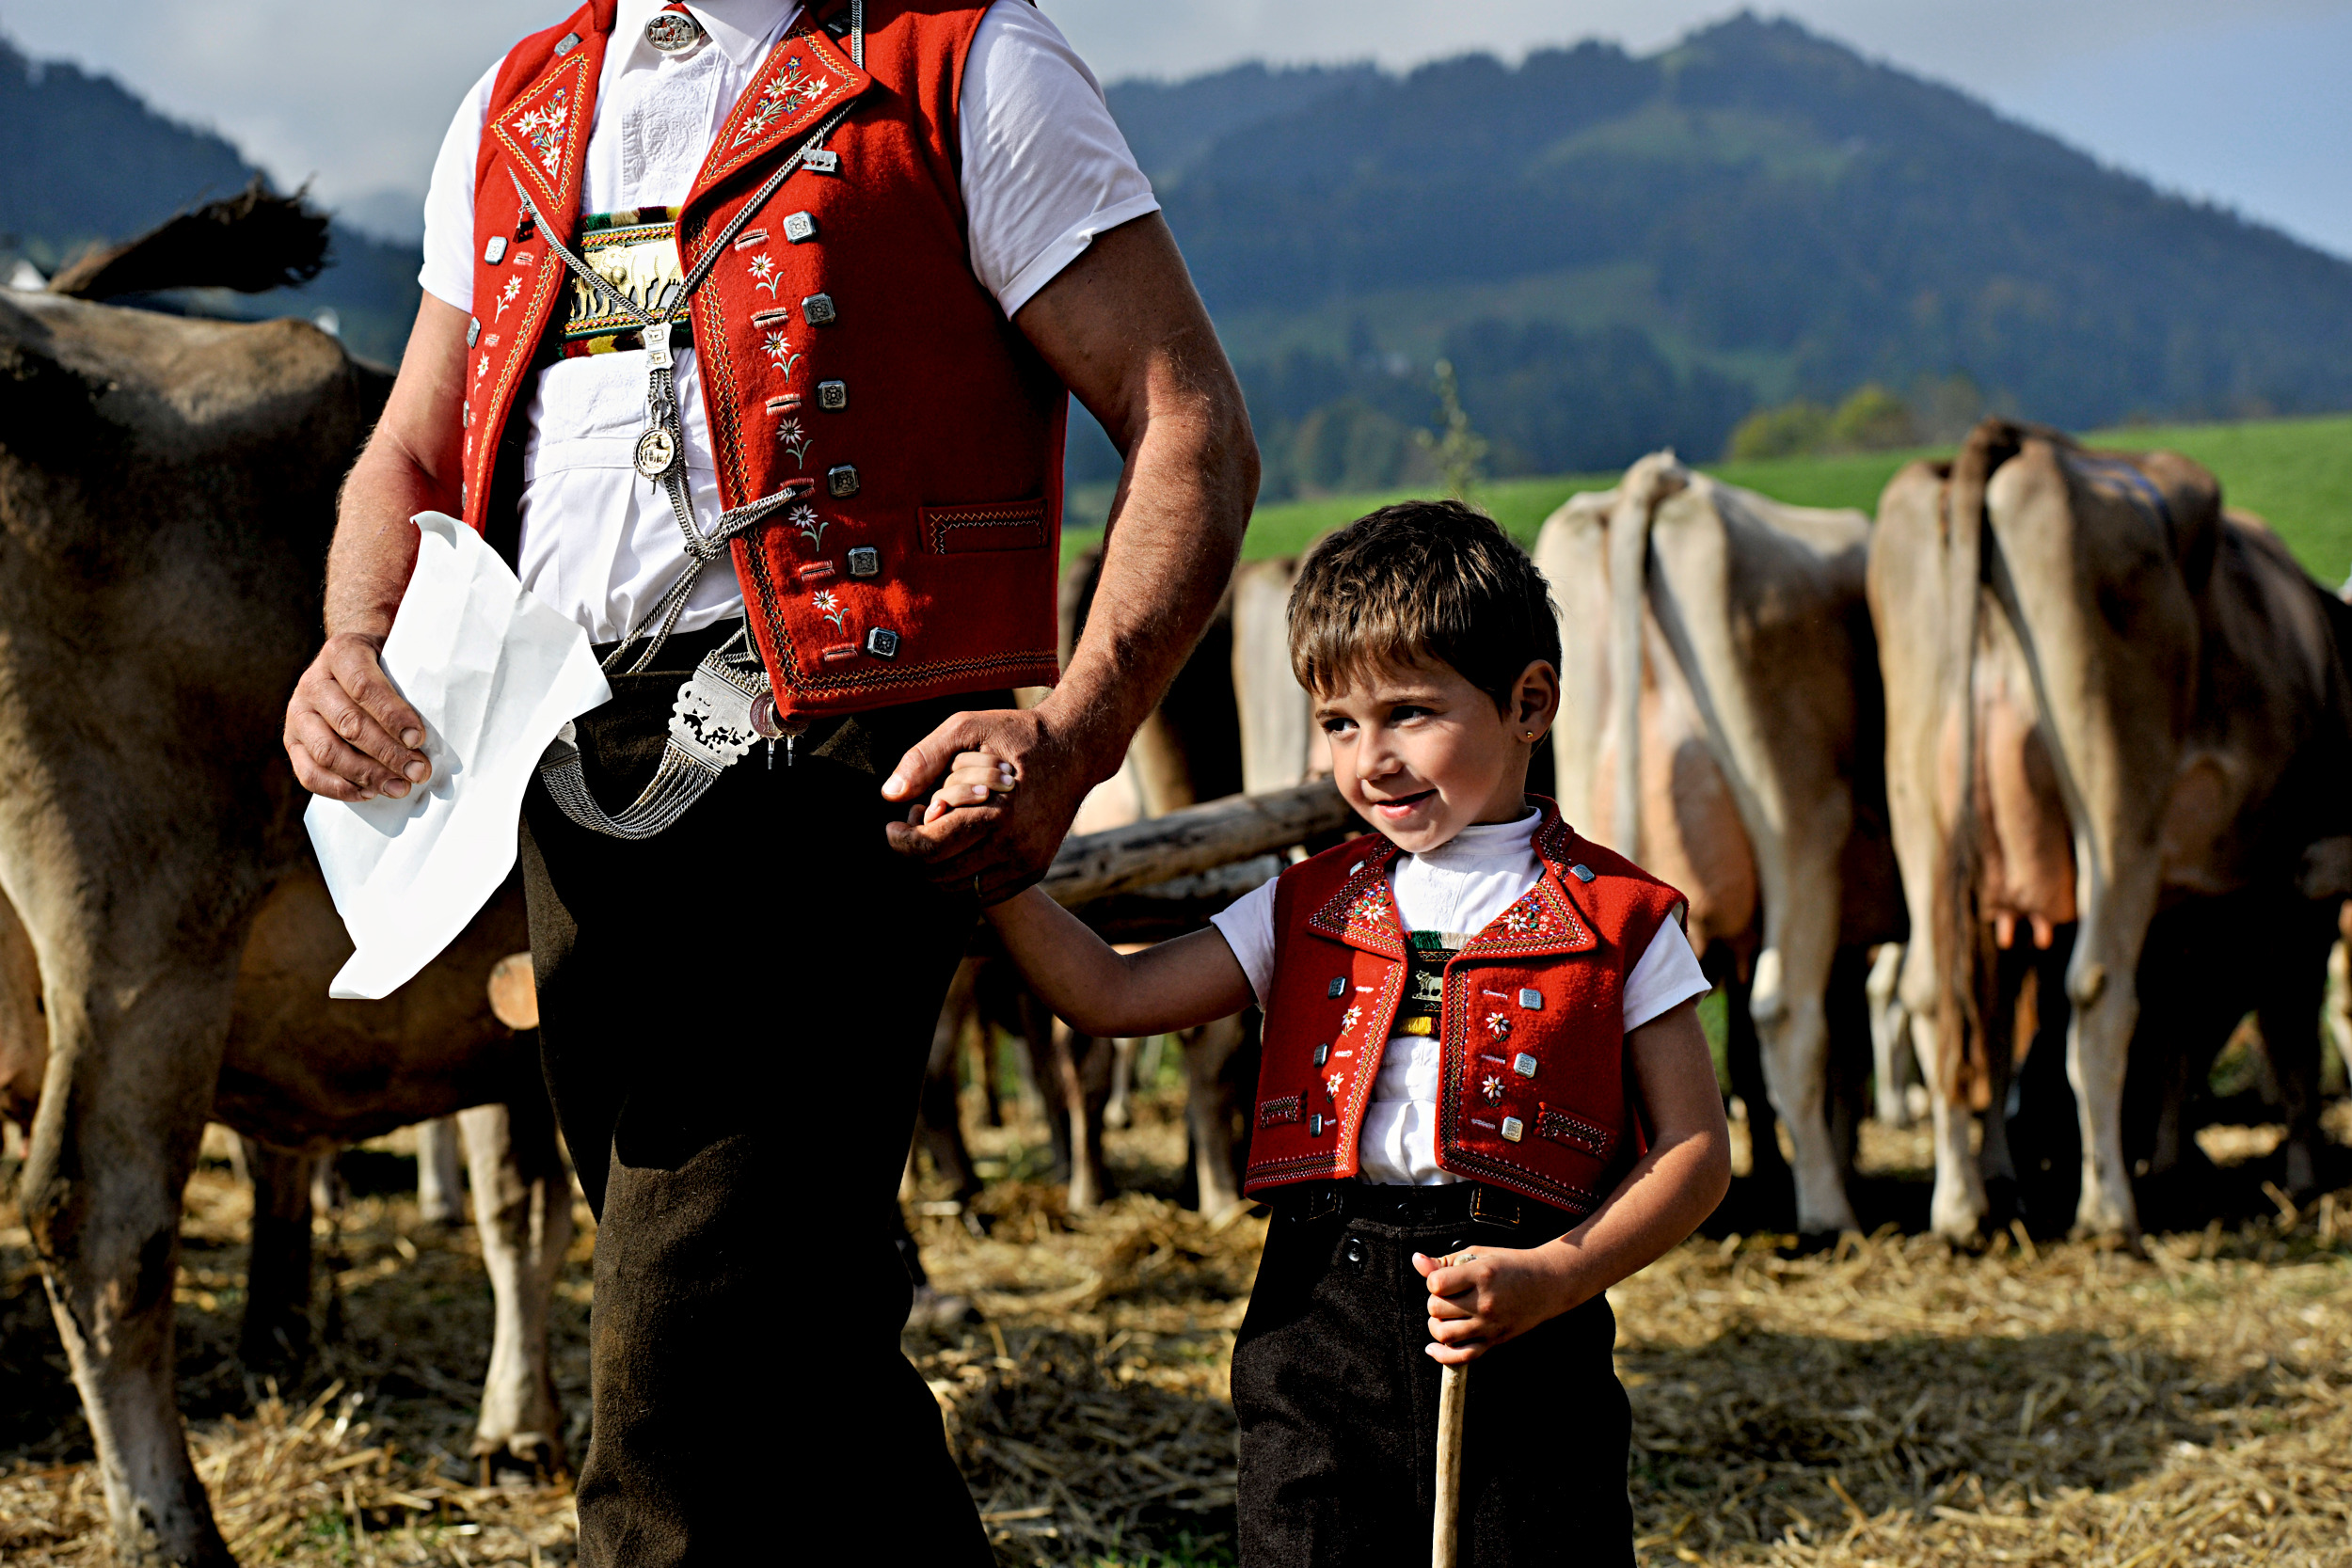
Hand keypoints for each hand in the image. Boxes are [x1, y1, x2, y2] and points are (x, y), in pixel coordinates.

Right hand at [283, 632, 431, 801]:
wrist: (348, 661)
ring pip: (328, 752)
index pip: (364, 686)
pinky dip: (339, 788)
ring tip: (400, 787)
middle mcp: (313, 683)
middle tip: (418, 770)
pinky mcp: (293, 741)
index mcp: (341, 654)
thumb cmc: (384, 665)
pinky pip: (309, 772)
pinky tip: (368, 793)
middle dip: (388, 753)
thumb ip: (410, 684)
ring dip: (367, 775)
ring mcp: (298, 713)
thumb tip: (430, 733)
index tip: (418, 738)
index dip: (392, 715)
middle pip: (349, 724)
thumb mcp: (396, 658)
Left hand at [882, 707, 1101, 899]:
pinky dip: (964, 876)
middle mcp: (1015, 847)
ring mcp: (1028, 863)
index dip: (901, 842)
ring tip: (940, 832)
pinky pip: (984, 893)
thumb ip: (924, 758)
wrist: (1076, 748)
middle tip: (917, 824)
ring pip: (960, 890)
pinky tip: (962, 844)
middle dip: (917, 853)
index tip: (891, 827)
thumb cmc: (1017, 735)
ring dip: (938, 867)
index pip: (930, 848)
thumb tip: (890, 794)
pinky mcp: (1035, 869)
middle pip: (940, 874)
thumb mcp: (967, 729)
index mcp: (997, 814)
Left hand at [1413, 1242, 1581, 1364]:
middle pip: (1437, 1309)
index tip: (1442, 1279)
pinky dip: (1442, 1356)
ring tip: (1443, 1316)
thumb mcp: (1478, 1254)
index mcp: (1481, 1275)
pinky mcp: (1494, 1340)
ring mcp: (1490, 1325)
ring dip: (1436, 1325)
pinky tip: (1433, 1348)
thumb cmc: (1509, 1264)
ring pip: (1445, 1334)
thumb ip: (1445, 1261)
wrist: (1547, 1283)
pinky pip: (1463, 1356)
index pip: (1436, 1284)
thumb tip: (1417, 1260)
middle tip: (1446, 1297)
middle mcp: (1485, 1302)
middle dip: (1434, 1302)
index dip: (1432, 1281)